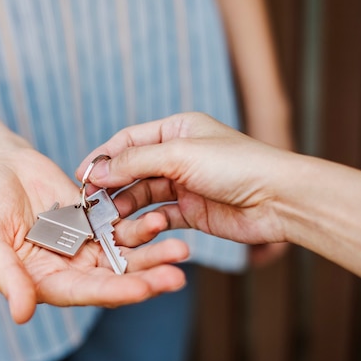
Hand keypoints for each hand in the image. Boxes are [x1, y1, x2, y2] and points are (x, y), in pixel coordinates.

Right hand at [0, 147, 188, 323]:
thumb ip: (4, 275)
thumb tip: (21, 315)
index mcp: (43, 281)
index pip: (83, 292)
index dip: (113, 292)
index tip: (143, 290)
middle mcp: (68, 267)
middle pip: (112, 278)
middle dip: (145, 278)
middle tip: (176, 277)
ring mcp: (82, 243)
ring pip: (122, 253)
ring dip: (151, 252)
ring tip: (179, 248)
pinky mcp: (93, 219)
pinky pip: (119, 223)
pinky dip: (139, 223)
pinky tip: (160, 217)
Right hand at [76, 112, 292, 249]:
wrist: (278, 200)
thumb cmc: (236, 165)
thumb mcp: (179, 155)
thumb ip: (135, 161)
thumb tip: (98, 169)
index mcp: (176, 130)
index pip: (128, 141)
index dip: (103, 157)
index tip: (82, 175)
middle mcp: (178, 155)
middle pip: (133, 169)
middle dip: (111, 184)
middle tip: (90, 202)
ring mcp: (184, 184)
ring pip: (143, 194)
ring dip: (125, 206)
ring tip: (106, 219)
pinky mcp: (192, 211)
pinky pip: (160, 215)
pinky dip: (145, 222)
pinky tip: (130, 229)